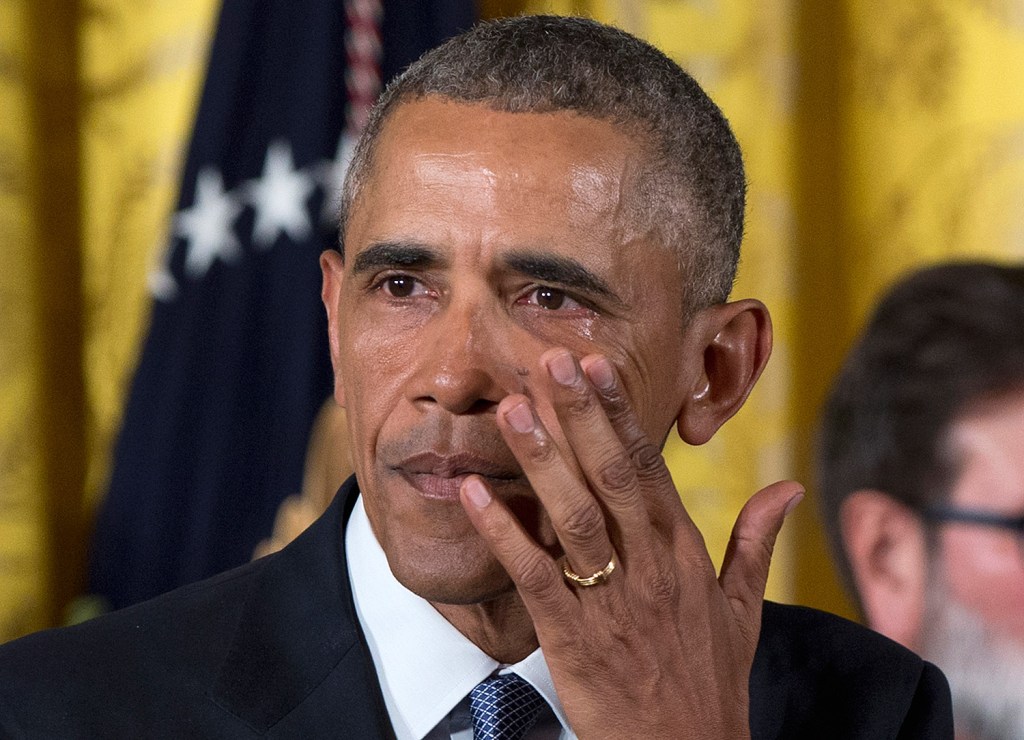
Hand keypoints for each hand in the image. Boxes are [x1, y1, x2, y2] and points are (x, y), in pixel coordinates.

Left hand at [459, 348, 802, 738]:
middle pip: (611, 476)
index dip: (619, 414)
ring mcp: (612, 600)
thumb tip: (788, 490)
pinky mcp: (573, 637)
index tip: (594, 367)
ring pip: (573, 515)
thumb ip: (757, 544)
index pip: (649, 467)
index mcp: (685, 553)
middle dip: (578, 415)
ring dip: (541, 459)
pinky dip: (503, 531)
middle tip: (549, 361)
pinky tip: (475, 492)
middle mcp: (651, 567)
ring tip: (512, 409)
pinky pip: (534, 575)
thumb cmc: (710, 684)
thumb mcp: (744, 611)